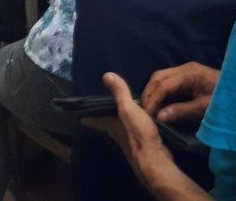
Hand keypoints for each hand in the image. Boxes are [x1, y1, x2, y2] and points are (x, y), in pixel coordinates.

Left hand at [88, 72, 199, 196]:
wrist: (154, 159)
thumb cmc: (139, 135)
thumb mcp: (129, 110)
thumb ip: (121, 94)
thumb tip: (107, 75)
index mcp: (113, 125)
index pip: (97, 120)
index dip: (90, 117)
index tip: (81, 117)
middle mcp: (118, 134)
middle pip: (108, 126)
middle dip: (103, 120)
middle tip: (100, 113)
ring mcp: (130, 141)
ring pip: (121, 130)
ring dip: (118, 123)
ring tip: (120, 116)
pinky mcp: (142, 144)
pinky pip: (134, 132)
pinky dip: (133, 127)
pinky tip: (139, 125)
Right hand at [140, 61, 219, 123]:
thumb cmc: (224, 98)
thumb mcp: (204, 107)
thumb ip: (182, 111)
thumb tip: (160, 116)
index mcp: (190, 73)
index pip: (163, 85)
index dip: (152, 101)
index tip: (146, 116)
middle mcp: (186, 69)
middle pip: (158, 77)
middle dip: (148, 95)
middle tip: (144, 114)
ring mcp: (186, 72)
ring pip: (161, 79)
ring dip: (152, 93)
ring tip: (149, 111)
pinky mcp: (187, 78)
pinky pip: (168, 83)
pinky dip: (160, 94)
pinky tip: (158, 107)